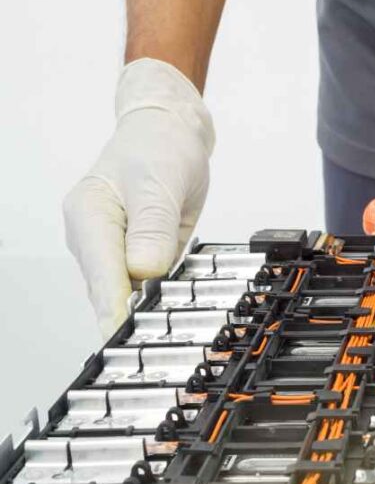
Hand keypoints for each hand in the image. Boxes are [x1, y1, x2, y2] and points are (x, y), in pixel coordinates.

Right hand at [63, 58, 213, 337]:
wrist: (168, 132)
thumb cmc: (158, 147)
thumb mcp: (160, 181)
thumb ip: (153, 227)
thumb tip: (144, 270)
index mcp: (89, 216)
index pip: (102, 274)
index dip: (117, 310)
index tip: (128, 338)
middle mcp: (94, 237)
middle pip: (111, 292)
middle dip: (132, 320)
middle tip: (157, 350)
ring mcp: (114, 250)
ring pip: (128, 293)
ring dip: (148, 313)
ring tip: (171, 339)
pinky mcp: (136, 256)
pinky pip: (146, 285)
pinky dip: (160, 299)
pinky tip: (177, 314)